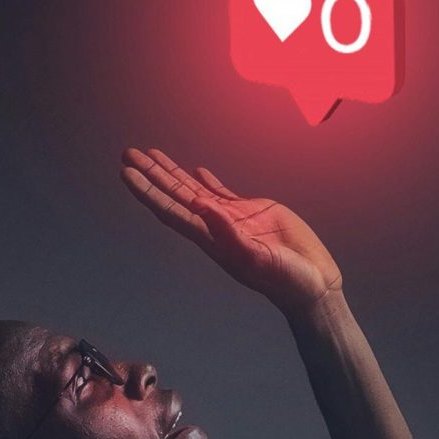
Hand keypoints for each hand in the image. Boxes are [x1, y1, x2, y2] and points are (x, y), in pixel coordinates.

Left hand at [120, 147, 342, 316]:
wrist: (312, 285)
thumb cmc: (285, 280)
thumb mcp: (256, 258)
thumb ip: (228, 233)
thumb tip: (200, 205)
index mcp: (211, 240)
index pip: (171, 211)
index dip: (148, 192)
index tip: (127, 172)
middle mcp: (215, 228)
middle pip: (175, 196)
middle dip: (151, 175)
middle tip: (128, 153)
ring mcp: (232, 220)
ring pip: (194, 190)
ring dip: (172, 173)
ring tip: (151, 154)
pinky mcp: (252, 213)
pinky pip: (222, 193)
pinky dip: (207, 181)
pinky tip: (196, 170)